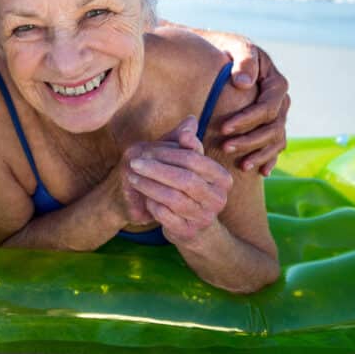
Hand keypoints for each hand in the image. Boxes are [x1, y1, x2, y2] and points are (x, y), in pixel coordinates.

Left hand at [125, 116, 233, 244]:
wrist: (192, 227)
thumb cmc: (188, 188)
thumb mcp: (189, 165)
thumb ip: (188, 143)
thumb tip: (190, 121)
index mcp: (222, 178)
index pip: (194, 159)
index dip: (168, 153)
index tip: (145, 149)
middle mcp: (218, 198)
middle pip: (185, 179)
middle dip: (156, 169)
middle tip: (133, 162)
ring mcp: (205, 217)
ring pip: (173, 198)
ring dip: (149, 186)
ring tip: (132, 177)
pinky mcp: (188, 232)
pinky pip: (166, 215)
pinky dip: (152, 204)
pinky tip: (143, 196)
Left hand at [219, 45, 289, 175]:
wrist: (222, 56)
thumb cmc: (228, 50)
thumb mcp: (236, 47)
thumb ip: (243, 60)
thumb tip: (244, 83)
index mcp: (276, 83)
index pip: (267, 106)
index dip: (247, 119)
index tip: (224, 128)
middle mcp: (281, 101)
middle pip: (273, 126)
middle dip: (250, 140)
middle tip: (226, 147)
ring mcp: (277, 115)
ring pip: (276, 139)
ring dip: (260, 154)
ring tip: (241, 165)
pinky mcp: (269, 124)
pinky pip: (275, 145)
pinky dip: (269, 158)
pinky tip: (261, 172)